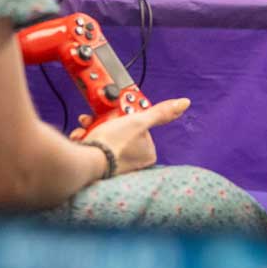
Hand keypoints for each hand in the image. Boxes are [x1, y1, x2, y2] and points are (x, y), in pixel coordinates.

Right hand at [75, 97, 190, 175]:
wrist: (86, 160)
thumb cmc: (114, 144)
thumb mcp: (139, 121)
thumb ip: (160, 112)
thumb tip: (184, 103)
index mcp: (147, 154)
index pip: (140, 126)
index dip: (128, 117)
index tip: (120, 114)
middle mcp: (132, 162)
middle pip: (120, 130)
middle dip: (107, 122)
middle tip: (101, 119)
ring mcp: (115, 163)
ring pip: (105, 136)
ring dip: (95, 128)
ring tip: (89, 127)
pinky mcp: (98, 164)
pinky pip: (94, 145)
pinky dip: (87, 138)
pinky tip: (83, 137)